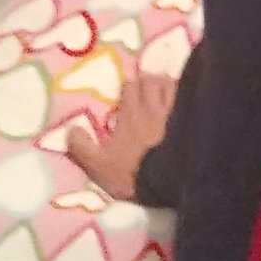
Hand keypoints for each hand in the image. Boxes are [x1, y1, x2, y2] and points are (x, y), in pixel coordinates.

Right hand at [68, 72, 177, 200]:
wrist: (169, 181)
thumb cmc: (132, 173)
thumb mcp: (99, 165)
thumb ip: (82, 147)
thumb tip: (70, 128)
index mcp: (131, 115)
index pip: (130, 86)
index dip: (129, 85)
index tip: (128, 89)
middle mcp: (153, 108)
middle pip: (152, 81)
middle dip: (148, 79)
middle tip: (148, 83)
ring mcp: (174, 112)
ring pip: (171, 85)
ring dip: (167, 83)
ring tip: (166, 86)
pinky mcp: (190, 119)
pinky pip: (188, 97)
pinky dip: (185, 93)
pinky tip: (186, 97)